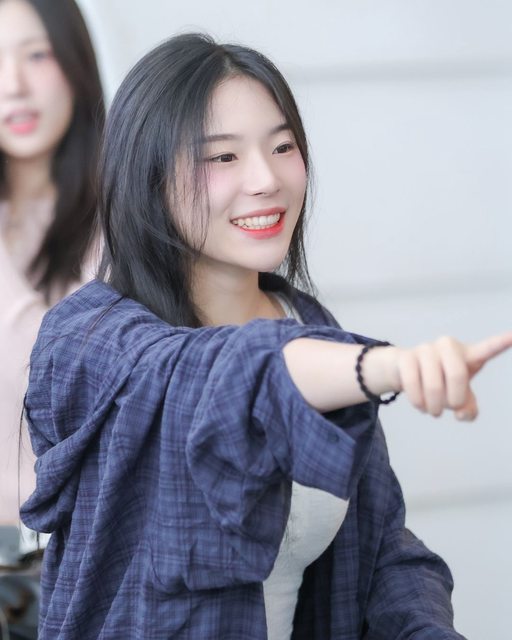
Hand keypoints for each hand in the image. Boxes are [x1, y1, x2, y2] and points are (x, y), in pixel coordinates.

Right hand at [389, 332, 511, 419]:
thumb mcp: (459, 398)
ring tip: (433, 410)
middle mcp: (448, 346)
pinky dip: (418, 402)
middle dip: (453, 399)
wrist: (404, 372)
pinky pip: (412, 384)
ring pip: (434, 385)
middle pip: (458, 375)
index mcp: (467, 354)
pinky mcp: (406, 357)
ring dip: (434, 406)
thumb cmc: (439, 382)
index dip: (501, 343)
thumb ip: (468, 409)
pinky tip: (420, 405)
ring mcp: (426, 349)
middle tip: (448, 409)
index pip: (487, 348)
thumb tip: (462, 414)